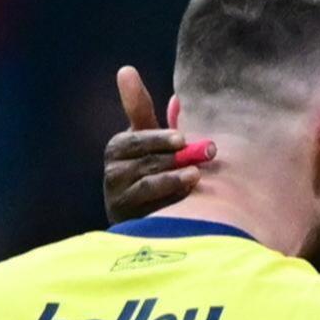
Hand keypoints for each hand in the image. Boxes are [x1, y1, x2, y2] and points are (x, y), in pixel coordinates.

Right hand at [102, 66, 215, 222]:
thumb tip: (178, 98)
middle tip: (206, 153)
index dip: (160, 138)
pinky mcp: (128, 221)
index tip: (182, 138)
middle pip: (145, 162)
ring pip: (147, 186)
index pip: (137, 139)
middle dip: (177, 157)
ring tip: (196, 174)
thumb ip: (153, 117)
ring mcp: (118, 198)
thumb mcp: (149, 141)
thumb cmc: (150, 168)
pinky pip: (151, 210)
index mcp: (118, 147)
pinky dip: (171, 202)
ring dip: (174, 179)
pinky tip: (190, 199)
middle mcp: (112, 172)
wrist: (142, 214)